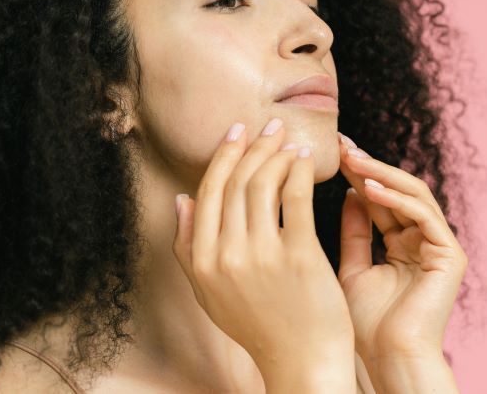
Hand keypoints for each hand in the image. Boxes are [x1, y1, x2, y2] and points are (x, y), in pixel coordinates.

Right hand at [170, 119, 355, 390]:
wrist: (301, 361)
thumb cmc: (259, 324)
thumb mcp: (210, 293)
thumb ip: (189, 248)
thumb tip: (181, 199)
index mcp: (203, 262)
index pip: (208, 193)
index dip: (223, 157)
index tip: (236, 132)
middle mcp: (227, 256)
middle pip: (236, 183)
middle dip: (252, 146)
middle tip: (270, 125)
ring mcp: (262, 257)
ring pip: (263, 185)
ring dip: (276, 154)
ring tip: (289, 139)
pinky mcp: (299, 257)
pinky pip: (295, 198)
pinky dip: (299, 171)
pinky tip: (305, 159)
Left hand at [335, 132, 468, 363]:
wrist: (388, 361)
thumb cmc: (366, 325)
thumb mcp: (353, 268)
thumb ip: (354, 232)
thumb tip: (349, 193)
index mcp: (403, 243)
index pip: (381, 198)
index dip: (357, 174)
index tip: (329, 153)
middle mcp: (425, 240)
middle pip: (397, 189)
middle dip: (368, 165)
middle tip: (340, 144)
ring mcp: (441, 246)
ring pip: (413, 194)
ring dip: (381, 174)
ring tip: (351, 160)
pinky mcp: (450, 255)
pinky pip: (423, 215)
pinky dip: (396, 199)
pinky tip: (368, 188)